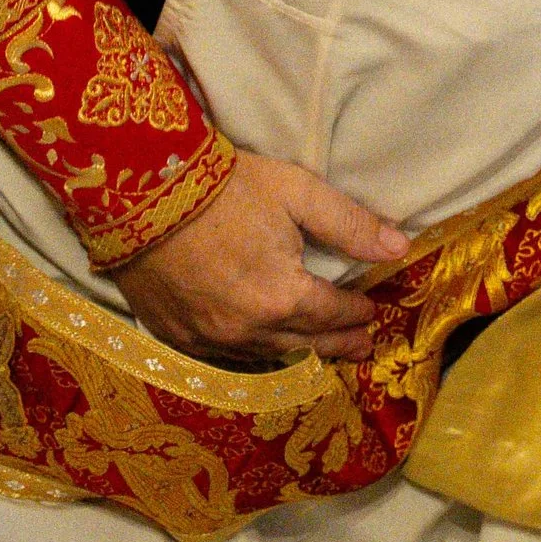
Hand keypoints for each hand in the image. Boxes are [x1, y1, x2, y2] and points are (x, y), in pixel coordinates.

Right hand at [114, 149, 411, 365]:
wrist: (141, 192)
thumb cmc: (225, 187)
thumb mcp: (296, 193)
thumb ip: (350, 225)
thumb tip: (399, 249)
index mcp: (282, 298)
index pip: (332, 314)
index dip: (356, 312)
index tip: (372, 310)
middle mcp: (248, 330)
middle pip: (304, 343)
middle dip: (337, 343)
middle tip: (360, 346)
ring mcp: (208, 338)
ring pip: (266, 354)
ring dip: (297, 350)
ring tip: (318, 350)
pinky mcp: (177, 336)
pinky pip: (226, 354)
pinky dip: (254, 349)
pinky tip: (263, 344)